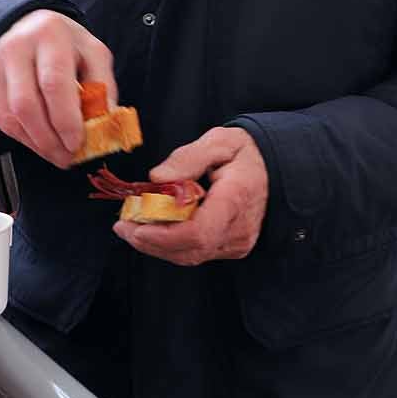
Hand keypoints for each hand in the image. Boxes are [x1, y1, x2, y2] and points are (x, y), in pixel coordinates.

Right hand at [0, 10, 116, 168]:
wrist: (30, 29)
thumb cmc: (67, 45)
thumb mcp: (94, 55)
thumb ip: (103, 86)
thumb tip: (105, 124)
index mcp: (49, 34)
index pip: (53, 83)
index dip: (65, 119)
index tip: (77, 143)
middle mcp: (15, 46)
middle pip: (26, 105)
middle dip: (49, 140)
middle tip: (67, 157)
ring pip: (10, 118)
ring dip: (36, 143)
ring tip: (57, 152)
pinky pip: (0, 120)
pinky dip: (23, 137)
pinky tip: (40, 140)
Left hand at [114, 127, 268, 265]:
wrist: (275, 170)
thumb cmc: (245, 153)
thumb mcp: (219, 141)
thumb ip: (187, 158)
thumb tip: (155, 179)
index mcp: (236, 198)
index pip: (198, 232)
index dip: (161, 236)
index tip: (133, 225)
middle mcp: (238, 228)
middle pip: (188, 250)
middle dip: (149, 241)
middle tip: (121, 224)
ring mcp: (237, 242)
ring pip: (189, 256)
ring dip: (155, 245)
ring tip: (130, 226)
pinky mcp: (232, 248)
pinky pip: (196, 253)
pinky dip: (170, 244)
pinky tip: (153, 229)